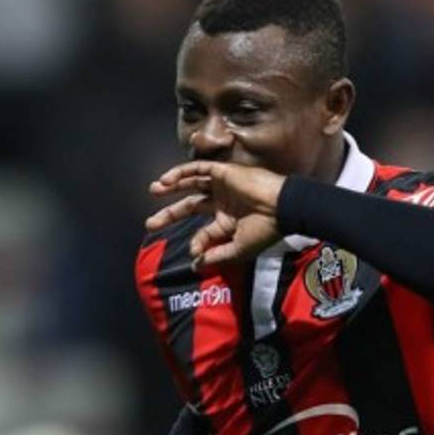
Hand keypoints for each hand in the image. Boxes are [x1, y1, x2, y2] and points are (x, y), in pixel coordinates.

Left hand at [146, 161, 286, 268]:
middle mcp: (223, 203)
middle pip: (190, 207)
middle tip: (150, 224)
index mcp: (228, 222)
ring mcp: (223, 187)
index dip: (196, 243)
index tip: (193, 252)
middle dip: (170, 215)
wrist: (282, 207)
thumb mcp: (238, 249)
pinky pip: (198, 169)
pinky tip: (166, 180)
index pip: (205, 233)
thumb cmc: (265, 230)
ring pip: (191, 183)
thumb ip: (216, 257)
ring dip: (171, 186)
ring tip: (154, 190)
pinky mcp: (223, 172)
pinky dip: (181, 172)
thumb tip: (195, 266)